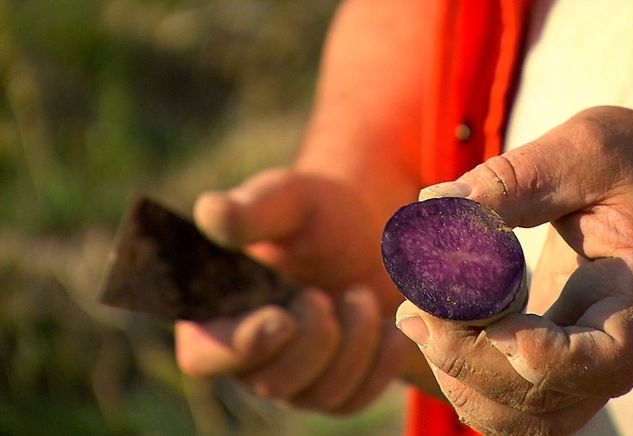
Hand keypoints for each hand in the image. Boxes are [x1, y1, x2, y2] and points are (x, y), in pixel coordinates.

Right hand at [174, 168, 412, 412]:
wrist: (370, 236)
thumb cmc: (319, 214)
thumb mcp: (290, 201)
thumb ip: (253, 210)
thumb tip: (211, 212)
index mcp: (216, 311)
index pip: (204, 354)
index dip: (238, 347)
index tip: (281, 319)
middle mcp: (247, 354)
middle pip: (269, 381)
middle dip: (313, 337)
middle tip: (326, 294)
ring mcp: (292, 377)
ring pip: (319, 394)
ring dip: (352, 344)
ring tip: (362, 296)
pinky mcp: (333, 388)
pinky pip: (354, 398)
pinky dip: (380, 363)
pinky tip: (394, 329)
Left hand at [398, 106, 632, 433]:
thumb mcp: (587, 151)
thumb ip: (516, 179)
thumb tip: (434, 203)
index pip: (602, 361)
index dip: (540, 353)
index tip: (487, 314)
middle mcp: (618, 350)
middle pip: (542, 398)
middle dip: (468, 356)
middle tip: (419, 301)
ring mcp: (587, 366)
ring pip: (521, 417)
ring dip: (459, 378)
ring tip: (417, 316)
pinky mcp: (558, 363)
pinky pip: (510, 403)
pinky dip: (465, 378)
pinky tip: (435, 325)